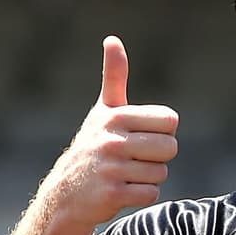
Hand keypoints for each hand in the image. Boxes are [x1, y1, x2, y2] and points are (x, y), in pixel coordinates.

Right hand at [39, 36, 179, 226]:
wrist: (65, 195)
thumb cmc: (93, 147)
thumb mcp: (103, 110)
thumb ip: (114, 76)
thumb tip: (112, 39)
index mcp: (116, 116)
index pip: (171, 121)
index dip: (160, 131)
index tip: (138, 136)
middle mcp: (111, 140)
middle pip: (170, 148)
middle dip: (157, 157)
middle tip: (132, 159)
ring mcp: (110, 168)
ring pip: (161, 172)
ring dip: (148, 177)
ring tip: (124, 175)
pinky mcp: (111, 195)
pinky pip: (151, 193)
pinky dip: (141, 195)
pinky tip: (121, 191)